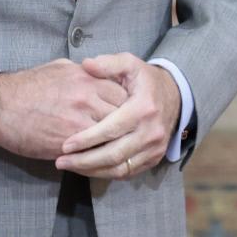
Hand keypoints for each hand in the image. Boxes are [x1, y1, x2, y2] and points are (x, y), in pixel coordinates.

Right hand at [0, 59, 128, 159]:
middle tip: (129, 136)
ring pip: (111, 139)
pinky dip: (99, 159)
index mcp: (87, 79)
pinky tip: (100, 162)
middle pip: (123, 118)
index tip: (130, 114)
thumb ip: (84, 73)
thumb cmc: (26, 86)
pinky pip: (93, 154)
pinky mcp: (67, 144)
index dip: (129, 107)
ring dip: (116, 146)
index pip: (123, 95)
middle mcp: (87, 100)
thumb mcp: (59, 68)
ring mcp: (79, 123)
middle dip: (127, 128)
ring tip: (118, 152)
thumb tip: (98, 76)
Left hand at [55, 54, 183, 180]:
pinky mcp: (154, 158)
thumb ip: (108, 64)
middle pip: (114, 154)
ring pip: (120, 168)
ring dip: (93, 170)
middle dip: (85, 161)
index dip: (87, 139)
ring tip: (69, 166)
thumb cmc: (145, 80)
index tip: (65, 145)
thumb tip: (87, 64)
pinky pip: (128, 172)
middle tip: (61, 161)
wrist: (175, 96)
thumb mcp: (130, 64)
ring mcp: (154, 148)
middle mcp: (151, 132)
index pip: (111, 129)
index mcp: (143, 108)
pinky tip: (87, 168)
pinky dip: (106, 173)